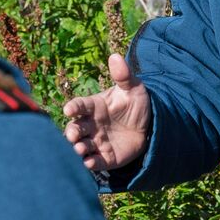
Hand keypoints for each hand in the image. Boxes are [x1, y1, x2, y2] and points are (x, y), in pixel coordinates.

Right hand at [63, 53, 152, 171]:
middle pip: (75, 128)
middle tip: (73, 135)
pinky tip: (89, 163)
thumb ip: (123, 75)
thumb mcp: (133, 88)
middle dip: (72, 132)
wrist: (149, 125)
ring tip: (79, 149)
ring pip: (81, 146)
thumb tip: (115, 56)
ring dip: (78, 148)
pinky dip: (90, 163)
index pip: (80, 105)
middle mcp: (90, 124)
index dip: (73, 107)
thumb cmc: (135, 104)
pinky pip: (94, 161)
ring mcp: (96, 141)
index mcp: (94, 106)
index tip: (70, 109)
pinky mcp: (105, 157)